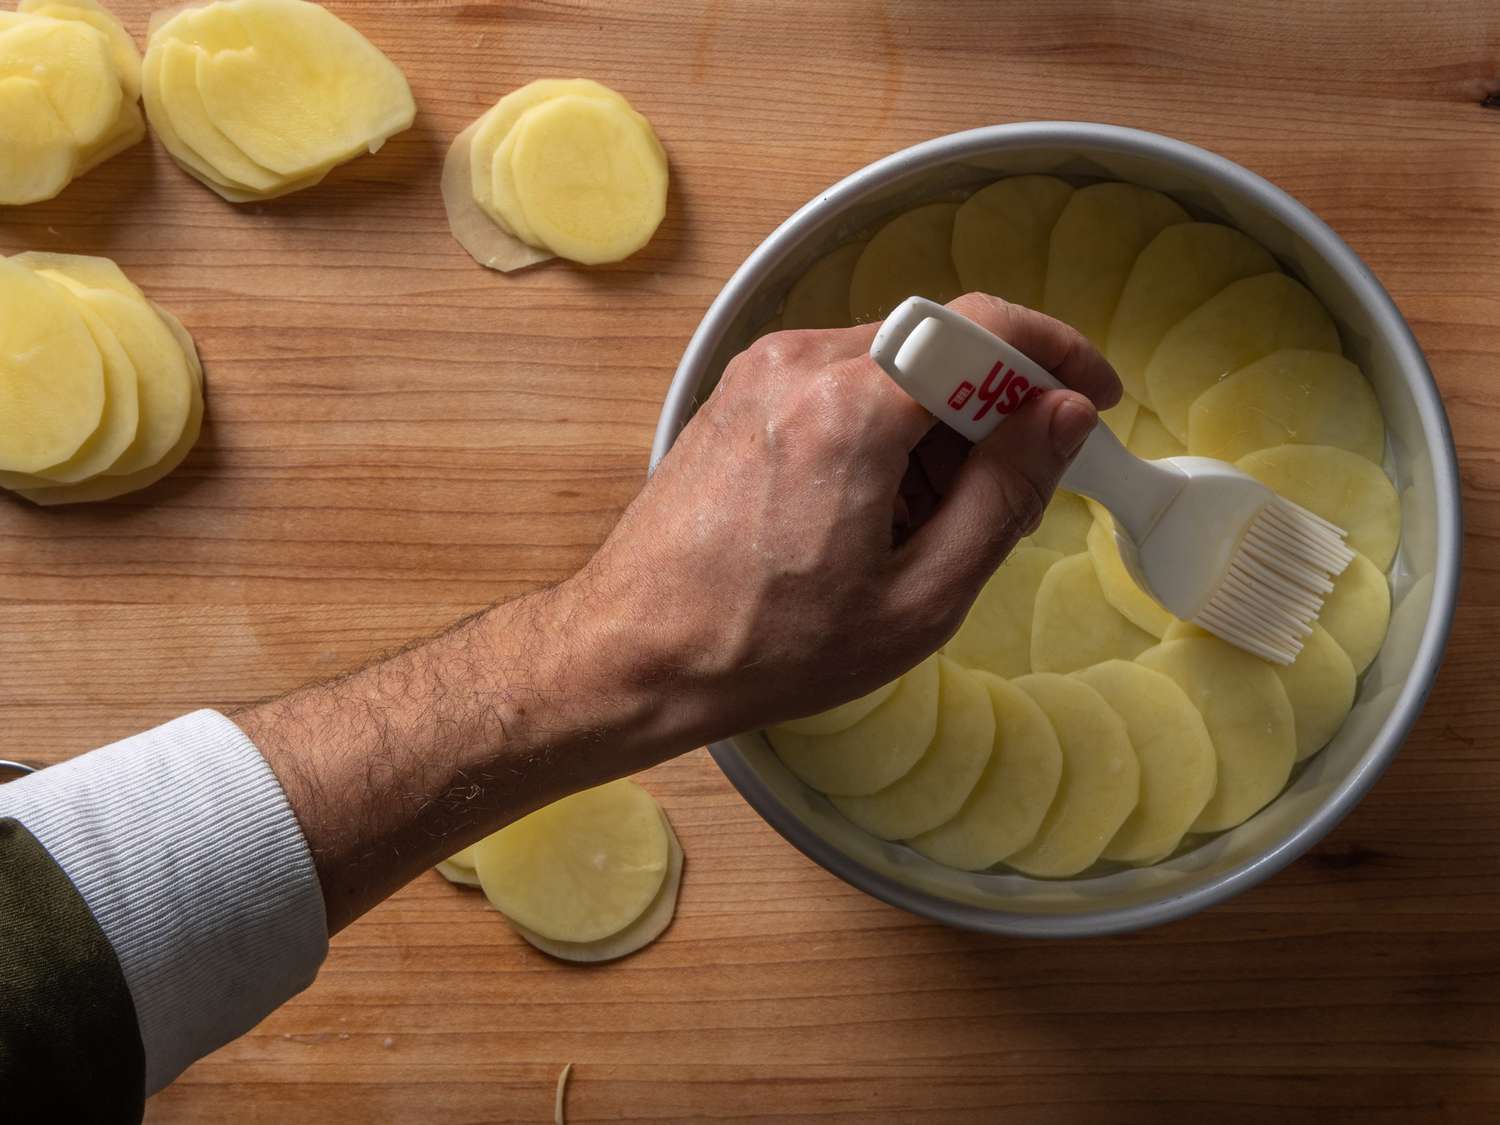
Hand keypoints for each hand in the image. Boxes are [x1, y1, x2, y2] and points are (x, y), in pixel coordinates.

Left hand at [571, 292, 1120, 747]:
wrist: (630, 652)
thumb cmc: (764, 646)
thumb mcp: (916, 600)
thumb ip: (1003, 497)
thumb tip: (1063, 416)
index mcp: (849, 410)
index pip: (983, 327)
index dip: (1058, 355)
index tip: (1094, 398)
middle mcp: (799, 364)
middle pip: (939, 344)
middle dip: (993, 410)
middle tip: (1005, 497)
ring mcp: (761, 372)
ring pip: (892, 363)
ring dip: (936, 425)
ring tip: (920, 528)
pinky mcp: (740, 392)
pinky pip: (841, 381)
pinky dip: (883, 427)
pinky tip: (871, 510)